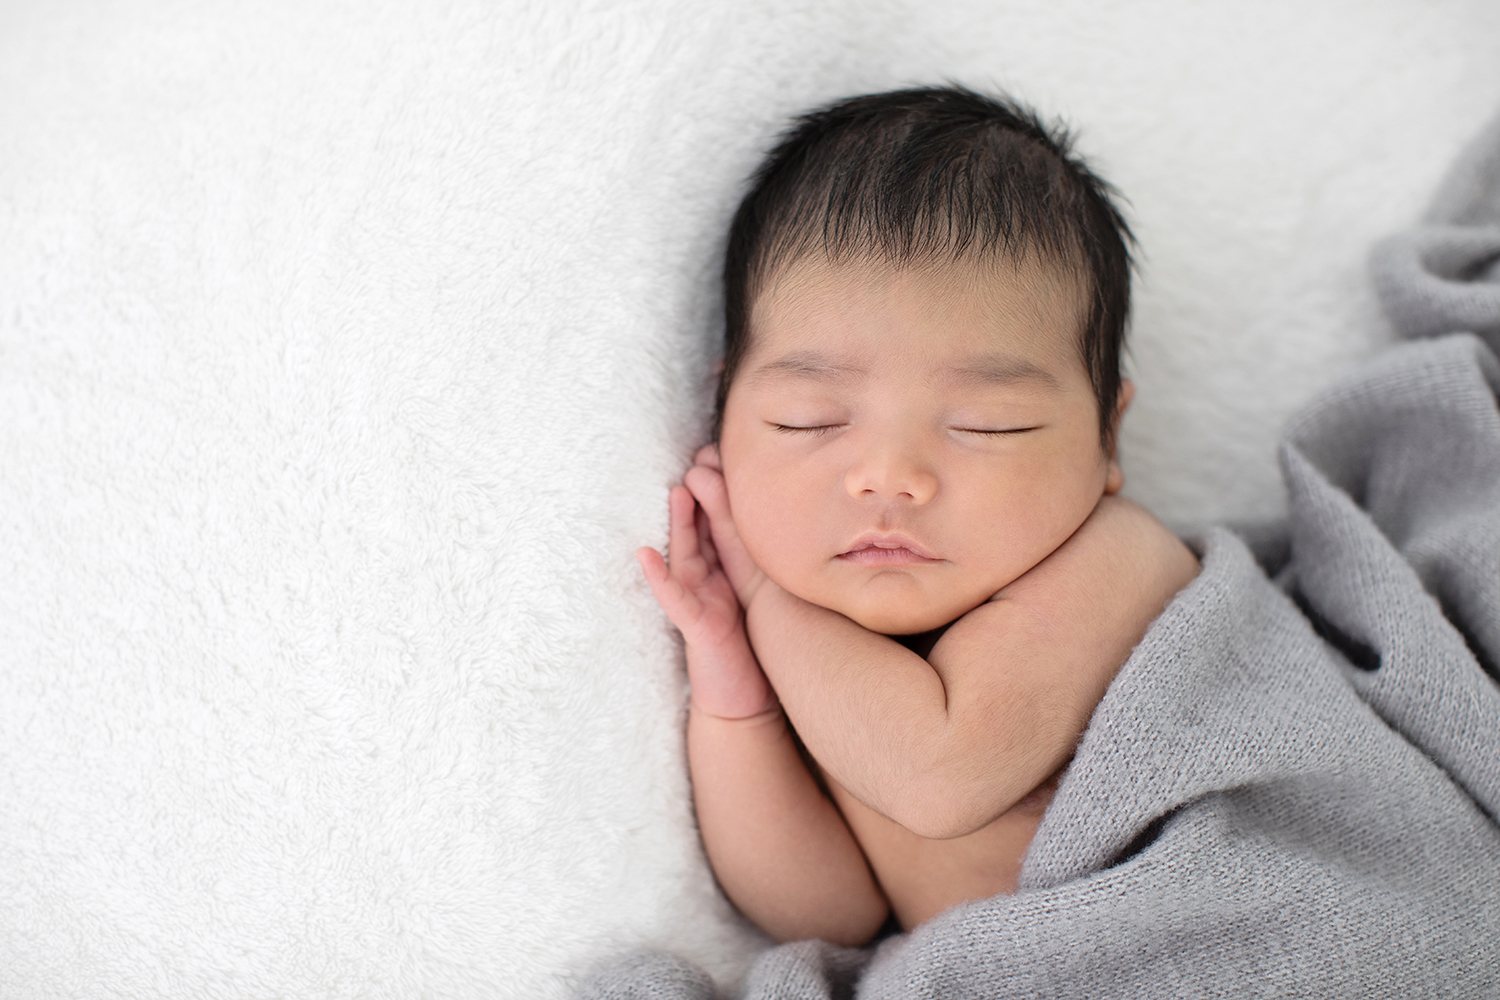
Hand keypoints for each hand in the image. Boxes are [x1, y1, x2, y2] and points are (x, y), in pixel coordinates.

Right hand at [637, 476, 775, 719]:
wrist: (742, 698)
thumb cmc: (749, 645)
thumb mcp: (756, 595)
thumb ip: (754, 563)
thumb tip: (780, 526)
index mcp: (720, 568)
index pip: (717, 521)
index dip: (720, 490)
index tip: (724, 453)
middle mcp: (703, 579)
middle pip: (697, 529)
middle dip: (698, 493)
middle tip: (700, 456)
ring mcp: (695, 600)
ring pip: (684, 554)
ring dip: (679, 523)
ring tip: (678, 490)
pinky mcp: (694, 625)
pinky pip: (674, 598)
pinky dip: (659, 578)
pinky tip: (646, 557)